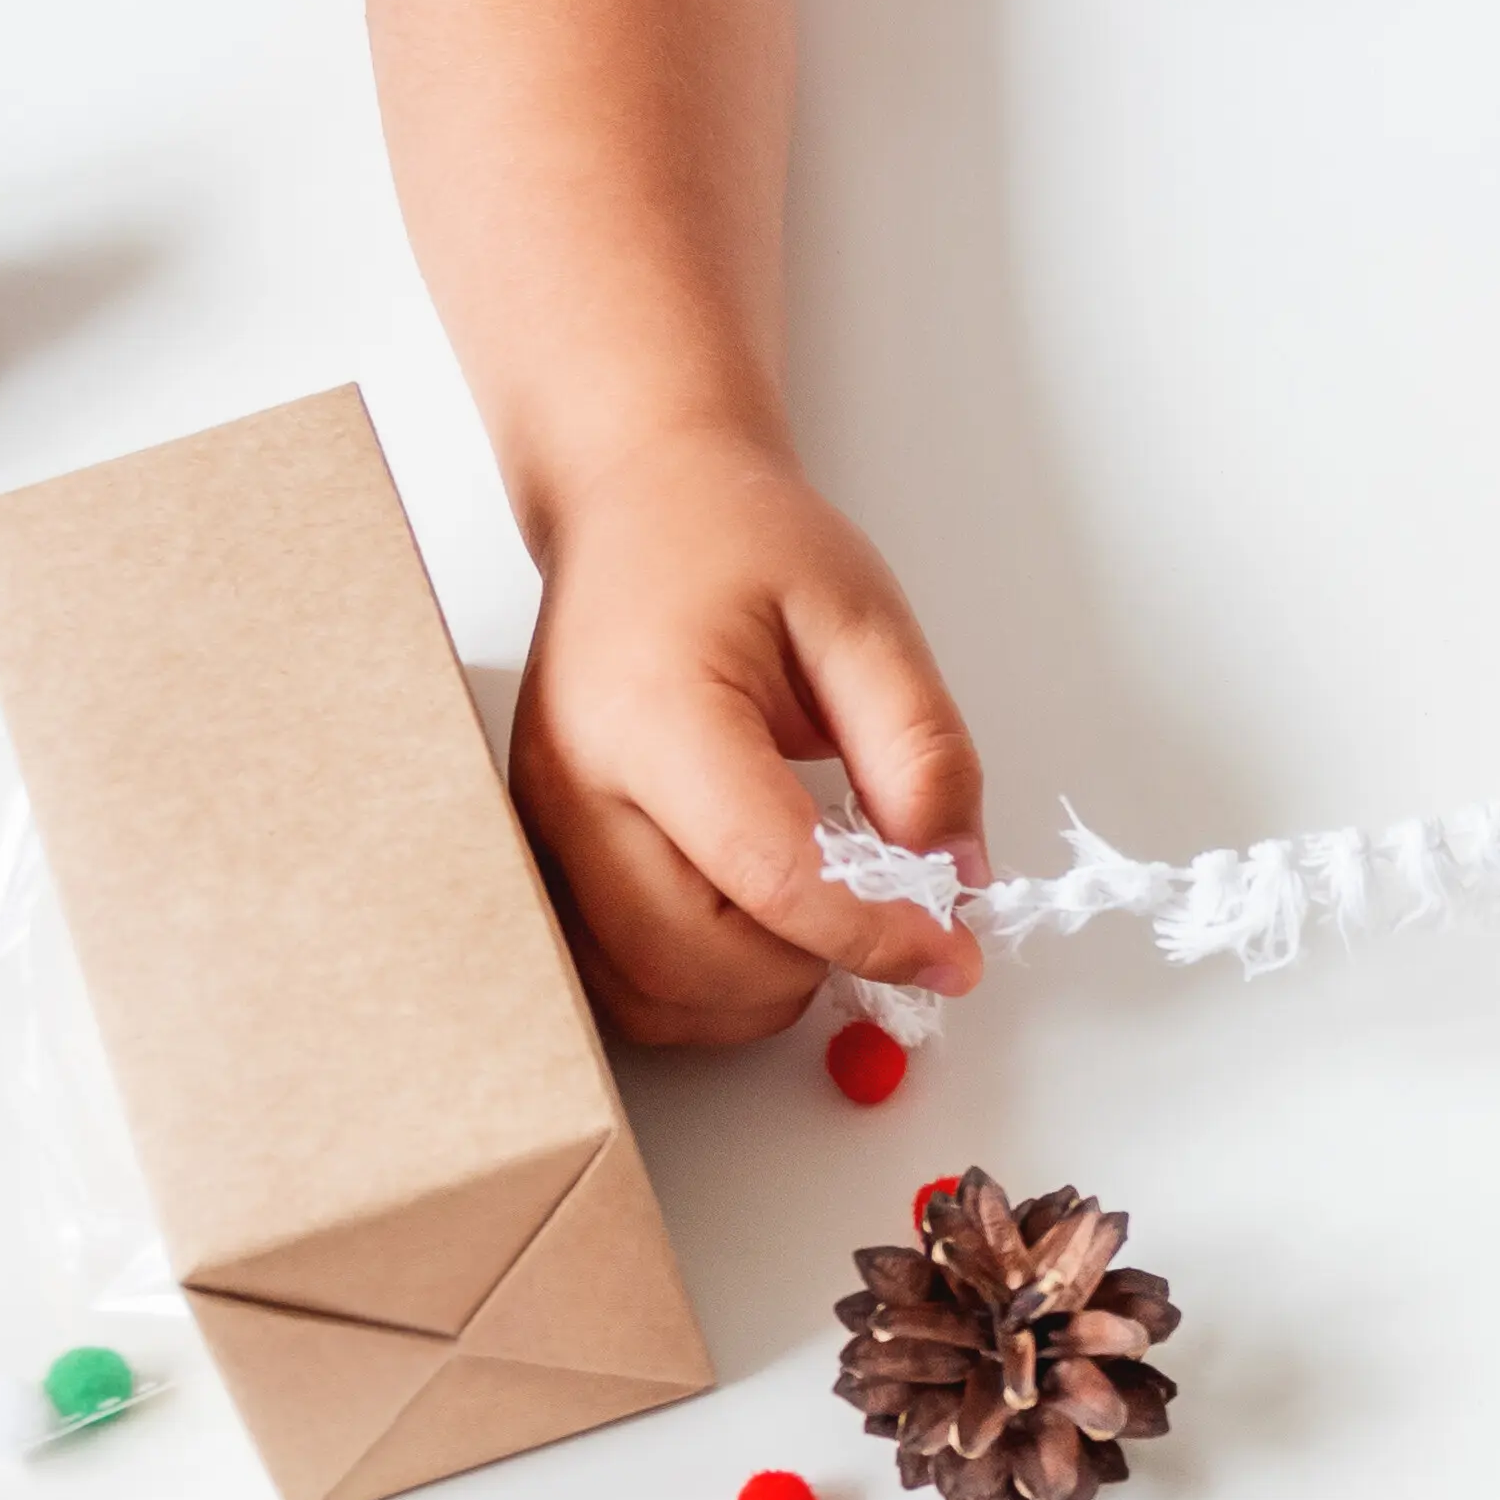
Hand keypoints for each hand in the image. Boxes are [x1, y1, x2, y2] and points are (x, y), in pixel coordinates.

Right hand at [506, 425, 985, 1044]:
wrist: (635, 504)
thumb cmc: (739, 542)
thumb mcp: (867, 619)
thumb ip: (923, 752)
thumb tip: (953, 880)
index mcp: (655, 712)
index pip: (771, 876)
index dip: (874, 932)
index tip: (955, 952)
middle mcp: (575, 784)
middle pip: (694, 958)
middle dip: (812, 968)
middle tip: (888, 920)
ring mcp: (544, 830)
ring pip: (651, 993)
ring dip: (758, 995)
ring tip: (825, 919)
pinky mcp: (546, 858)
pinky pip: (622, 982)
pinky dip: (704, 991)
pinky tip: (763, 932)